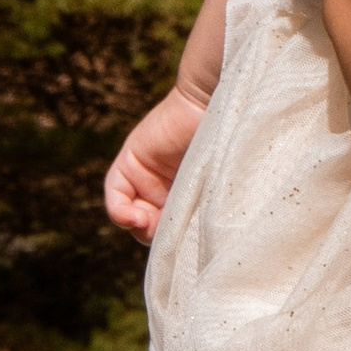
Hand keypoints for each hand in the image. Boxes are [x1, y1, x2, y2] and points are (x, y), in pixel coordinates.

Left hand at [103, 81, 209, 238]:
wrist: (218, 100)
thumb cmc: (234, 139)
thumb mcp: (222, 181)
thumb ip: (209, 208)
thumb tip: (208, 249)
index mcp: (191, 192)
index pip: (173, 227)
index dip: (171, 242)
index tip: (178, 247)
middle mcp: (168, 184)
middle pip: (151, 223)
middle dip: (154, 235)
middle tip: (164, 235)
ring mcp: (147, 172)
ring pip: (131, 212)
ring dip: (137, 225)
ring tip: (148, 224)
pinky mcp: (131, 160)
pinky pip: (116, 193)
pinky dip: (119, 210)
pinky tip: (132, 216)